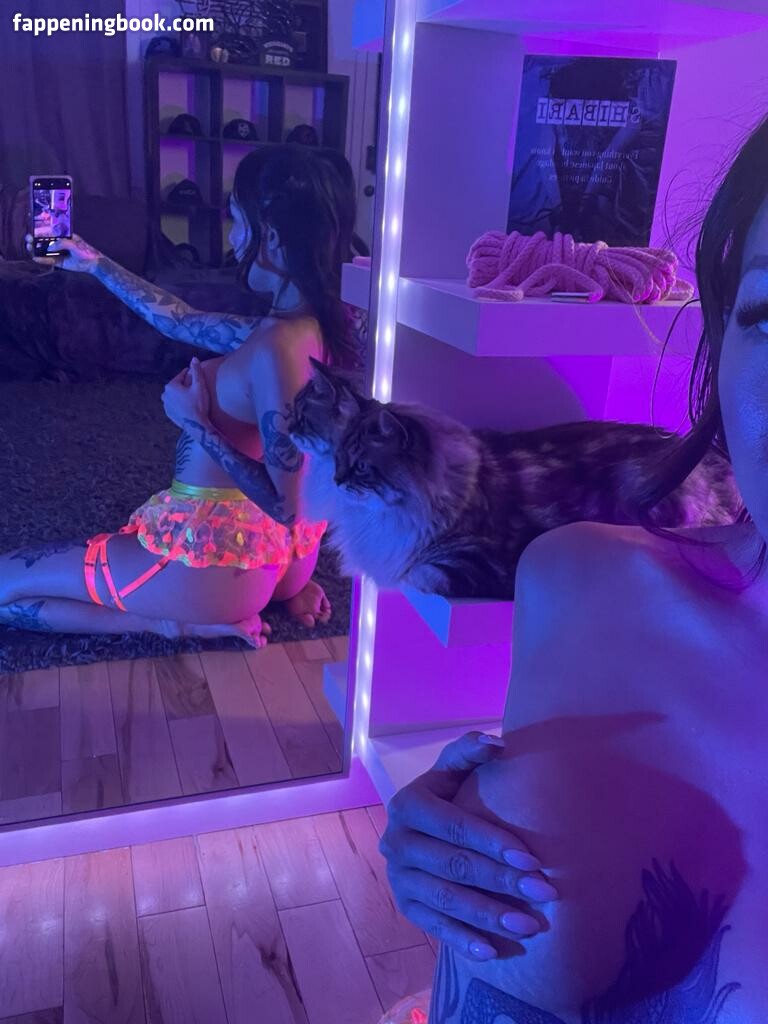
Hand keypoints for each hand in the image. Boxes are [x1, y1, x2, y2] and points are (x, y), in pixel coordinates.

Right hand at [25, 232, 101, 272]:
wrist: (92, 263)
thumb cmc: (85, 251)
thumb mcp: (74, 244)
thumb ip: (62, 243)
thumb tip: (50, 247)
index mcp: (62, 236)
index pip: (49, 232)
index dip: (40, 232)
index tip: (33, 232)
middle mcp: (58, 244)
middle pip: (44, 242)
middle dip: (35, 240)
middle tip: (29, 240)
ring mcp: (57, 253)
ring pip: (44, 251)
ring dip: (36, 250)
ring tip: (29, 248)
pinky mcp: (58, 262)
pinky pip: (48, 260)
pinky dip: (42, 260)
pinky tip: (36, 258)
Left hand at [162, 357, 210, 429]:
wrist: (197, 426)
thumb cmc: (198, 405)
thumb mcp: (199, 386)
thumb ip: (196, 371)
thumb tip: (194, 358)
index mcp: (170, 386)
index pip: (182, 376)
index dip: (191, 375)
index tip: (198, 376)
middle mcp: (164, 395)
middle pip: (178, 386)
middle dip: (186, 385)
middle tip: (197, 388)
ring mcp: (166, 405)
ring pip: (176, 395)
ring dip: (183, 394)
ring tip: (193, 397)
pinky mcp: (169, 414)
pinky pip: (175, 404)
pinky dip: (181, 403)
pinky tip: (189, 406)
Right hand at [379, 731, 558, 960]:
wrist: (420, 827)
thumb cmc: (448, 793)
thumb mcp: (452, 770)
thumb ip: (468, 752)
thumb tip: (498, 745)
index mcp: (408, 804)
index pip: (454, 827)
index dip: (493, 843)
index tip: (533, 858)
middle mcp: (396, 842)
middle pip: (455, 866)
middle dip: (502, 881)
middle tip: (545, 893)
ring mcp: (398, 877)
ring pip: (446, 900)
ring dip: (488, 915)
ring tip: (529, 925)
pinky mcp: (404, 906)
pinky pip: (433, 927)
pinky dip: (462, 940)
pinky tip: (492, 952)